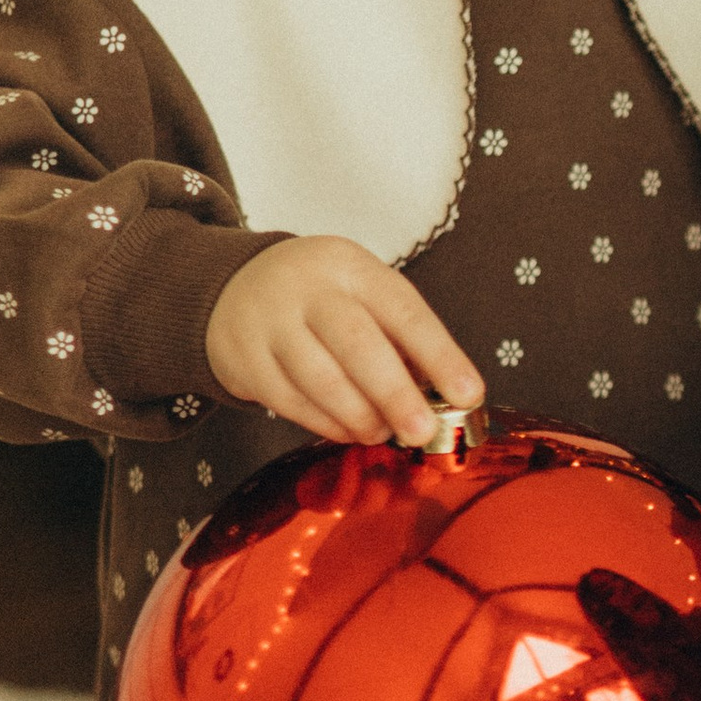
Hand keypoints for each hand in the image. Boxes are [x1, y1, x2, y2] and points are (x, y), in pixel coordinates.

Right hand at [205, 233, 481, 448]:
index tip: (469, 394)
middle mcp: (307, 288)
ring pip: (321, 379)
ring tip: (382, 433)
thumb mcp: (361, 294)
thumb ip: (400, 338)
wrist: (231, 287)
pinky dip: (326, 423)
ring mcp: (269, 323)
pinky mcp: (244, 360)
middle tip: (422, 431)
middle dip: (396, 394)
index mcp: (351, 267)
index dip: (441, 356)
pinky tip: (348, 430)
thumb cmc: (320, 298)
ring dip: (360, 416)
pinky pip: (290, 402)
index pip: (404, 311)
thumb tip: (443, 397)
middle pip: (357, 345)